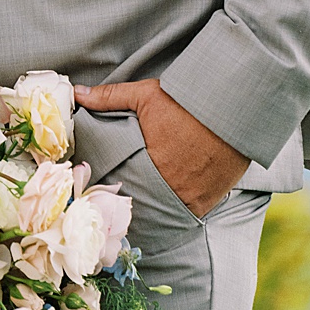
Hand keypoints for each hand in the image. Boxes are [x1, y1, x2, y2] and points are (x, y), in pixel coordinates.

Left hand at [73, 78, 248, 217]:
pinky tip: (166, 206)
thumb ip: (109, 97)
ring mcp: (189, 201)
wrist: (232, 112)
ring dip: (152, 212)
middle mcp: (168, 191)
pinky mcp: (207, 204)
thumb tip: (77, 93)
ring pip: (162, 216)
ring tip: (139, 210)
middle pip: (140, 209)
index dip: (108, 194)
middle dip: (129, 207)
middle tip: (115, 207)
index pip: (118, 192)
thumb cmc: (187, 104)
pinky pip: (185, 216)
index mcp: (147, 167)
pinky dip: (175, 212)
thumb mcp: (146, 95)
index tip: (97, 196)